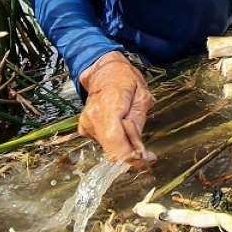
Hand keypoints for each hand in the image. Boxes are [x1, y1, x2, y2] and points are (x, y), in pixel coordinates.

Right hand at [77, 51, 156, 168]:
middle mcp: (93, 118)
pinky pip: (104, 143)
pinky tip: (119, 128)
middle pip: (112, 150)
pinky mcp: (84, 129)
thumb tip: (140, 152)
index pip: (116, 142)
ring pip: (109, 149)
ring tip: (131, 128)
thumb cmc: (125, 79)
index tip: (147, 161)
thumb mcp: (142, 96)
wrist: (104, 70)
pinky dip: (115, 141)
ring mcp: (86, 124)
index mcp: (109, 107)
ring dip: (124, 147)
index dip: (131, 157)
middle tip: (146, 153)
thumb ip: (138, 124)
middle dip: (131, 155)